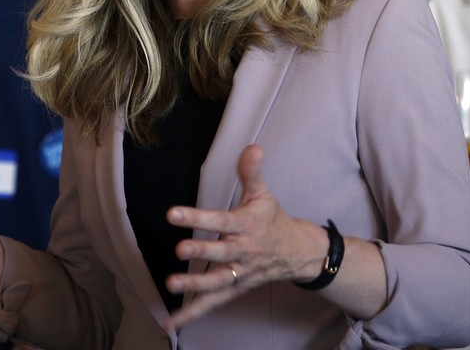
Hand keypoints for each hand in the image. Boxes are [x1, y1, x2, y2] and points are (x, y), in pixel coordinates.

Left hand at [162, 145, 324, 329]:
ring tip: (171, 284)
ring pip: (217, 281)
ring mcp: (240, 273)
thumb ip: (251, 172)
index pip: (220, 220)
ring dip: (194, 285)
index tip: (173, 213)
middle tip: (180, 249)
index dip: (198, 216)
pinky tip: (172, 323)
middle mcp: (243, 251)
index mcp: (247, 226)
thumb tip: (252, 146)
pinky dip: (193, 314)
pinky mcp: (235, 289)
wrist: (297, 253)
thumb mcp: (264, 194)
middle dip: (201, 250)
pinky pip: (213, 303)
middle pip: (221, 252)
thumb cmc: (273, 220)